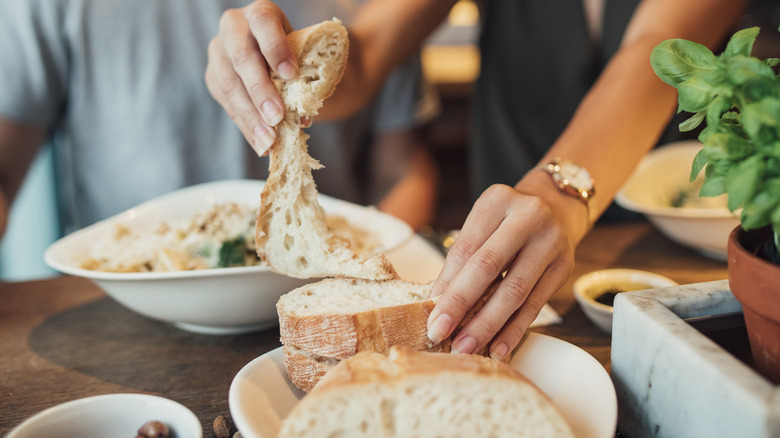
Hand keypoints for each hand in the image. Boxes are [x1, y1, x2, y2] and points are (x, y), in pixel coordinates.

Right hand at [205, 0, 295, 155]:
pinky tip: (260, 143)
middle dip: (261, 91)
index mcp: (261, 13)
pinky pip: (226, 103)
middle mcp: (233, 27)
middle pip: (243, 57)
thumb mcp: (306, 57)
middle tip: (277, 118)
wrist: (278, 58)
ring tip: (268, 140)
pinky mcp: (213, 77)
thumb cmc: (299, 56)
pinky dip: (245, 126)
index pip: (263, 23)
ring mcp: (218, 52)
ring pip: (229, 84)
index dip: (276, 48)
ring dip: (250, 116)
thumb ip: (306, 78)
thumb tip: (302, 117)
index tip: (291, 75)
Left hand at [426, 183, 577, 360]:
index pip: (466, 247)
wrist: (556, 208)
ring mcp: (550, 241)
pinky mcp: (564, 267)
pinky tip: (499, 348)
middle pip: (488, 267)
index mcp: (497, 201)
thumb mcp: (483, 225)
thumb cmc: (507, 221)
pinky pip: (535, 304)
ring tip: (467, 346)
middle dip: (461, 304)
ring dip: (487, 325)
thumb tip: (437, 303)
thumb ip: (462, 258)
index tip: (431, 313)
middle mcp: (528, 216)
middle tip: (441, 333)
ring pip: (514, 291)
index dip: (446, 283)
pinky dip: (514, 329)